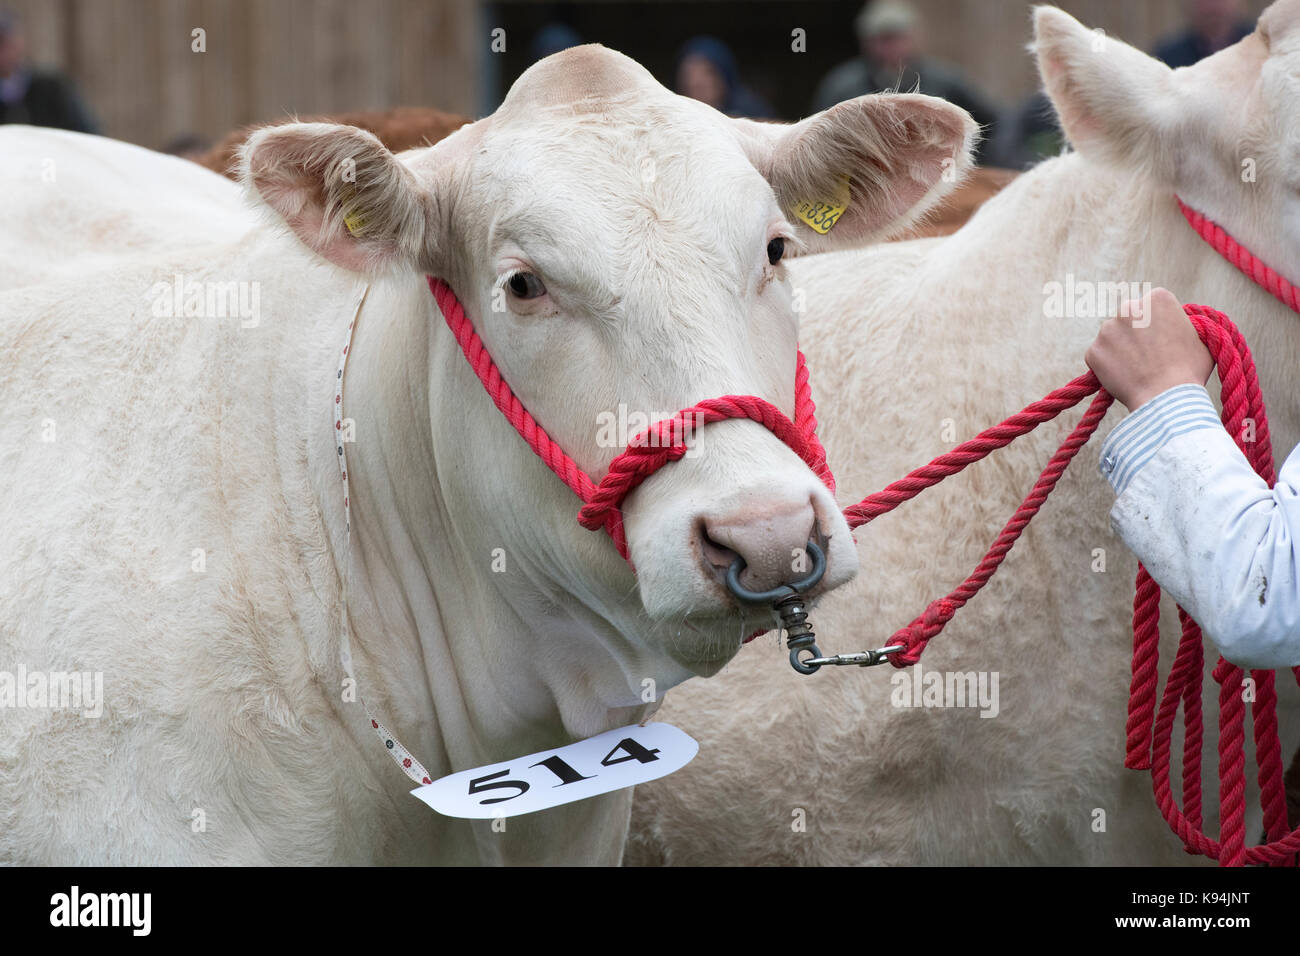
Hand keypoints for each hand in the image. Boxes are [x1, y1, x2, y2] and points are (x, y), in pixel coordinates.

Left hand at [1084, 287, 1214, 410]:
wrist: (1166, 399)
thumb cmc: (1189, 371)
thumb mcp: (1201, 337)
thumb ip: (1186, 324)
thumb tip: (1180, 323)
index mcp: (1158, 299)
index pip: (1152, 305)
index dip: (1157, 323)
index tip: (1162, 338)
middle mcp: (1129, 307)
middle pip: (1130, 317)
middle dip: (1136, 332)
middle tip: (1147, 354)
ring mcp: (1107, 329)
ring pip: (1113, 336)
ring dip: (1121, 348)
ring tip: (1138, 369)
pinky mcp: (1093, 351)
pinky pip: (1100, 356)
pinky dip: (1108, 365)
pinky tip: (1124, 377)